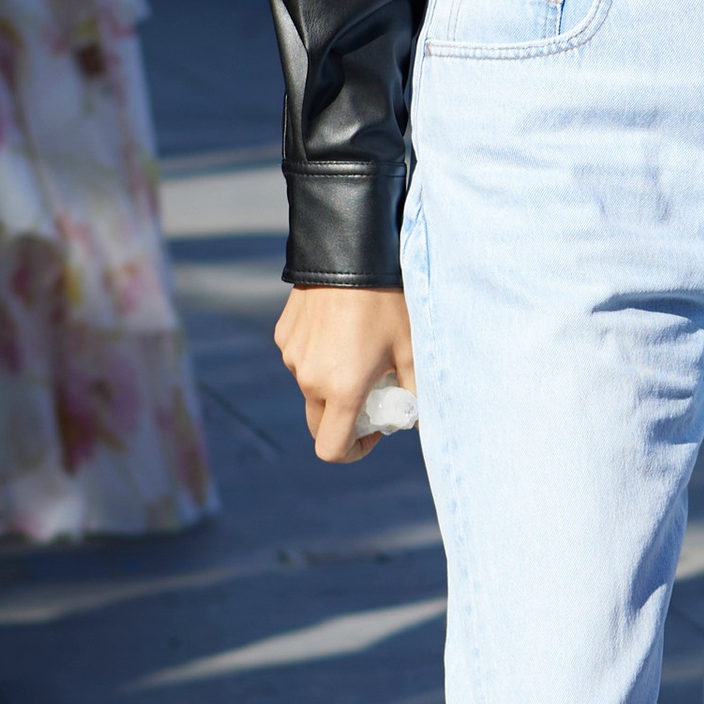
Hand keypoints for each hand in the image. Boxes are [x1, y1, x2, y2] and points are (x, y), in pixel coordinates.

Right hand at [273, 286, 415, 462]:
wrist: (349, 253)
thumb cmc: (387, 304)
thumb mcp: (411, 349)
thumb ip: (417, 392)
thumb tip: (419, 420)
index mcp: (342, 391)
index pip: (332, 449)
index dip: (354, 451)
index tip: (374, 430)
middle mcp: (309, 379)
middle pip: (320, 424)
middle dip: (344, 420)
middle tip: (370, 393)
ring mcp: (292, 358)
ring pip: (310, 389)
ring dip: (331, 385)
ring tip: (358, 351)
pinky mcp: (283, 336)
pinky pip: (301, 360)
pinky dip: (320, 358)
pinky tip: (340, 329)